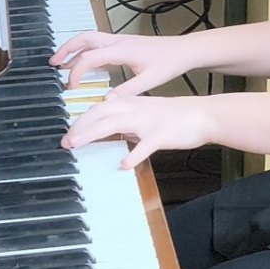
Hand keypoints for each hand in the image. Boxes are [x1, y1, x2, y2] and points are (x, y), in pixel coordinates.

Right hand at [50, 31, 193, 93]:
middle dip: (66, 49)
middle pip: (84, 39)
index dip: (76, 71)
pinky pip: (100, 43)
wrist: (184, 50)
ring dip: (75, 47)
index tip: (70, 86)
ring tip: (62, 61)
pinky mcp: (125, 44)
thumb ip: (127, 90)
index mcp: (122, 50)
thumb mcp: (150, 80)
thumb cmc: (170, 62)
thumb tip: (107, 100)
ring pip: (90, 38)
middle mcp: (118, 41)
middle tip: (53, 62)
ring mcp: (121, 40)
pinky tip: (86, 63)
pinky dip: (87, 50)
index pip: (89, 58)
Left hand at [62, 93, 214, 169]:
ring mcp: (148, 121)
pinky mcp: (162, 135)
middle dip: (79, 126)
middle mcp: (136, 109)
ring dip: (93, 134)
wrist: (203, 114)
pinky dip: (134, 155)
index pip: (99, 108)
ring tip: (78, 144)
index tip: (69, 133)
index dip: (81, 120)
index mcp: (132, 104)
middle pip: (100, 113)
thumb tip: (111, 129)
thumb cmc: (177, 116)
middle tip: (66, 141)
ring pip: (115, 124)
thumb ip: (128, 120)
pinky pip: (145, 146)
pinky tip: (124, 165)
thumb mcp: (147, 112)